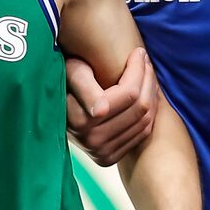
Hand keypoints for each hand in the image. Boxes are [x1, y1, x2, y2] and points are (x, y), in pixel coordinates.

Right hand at [65, 47, 157, 164]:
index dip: (137, 70)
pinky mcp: (108, 158)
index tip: (138, 51)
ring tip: (146, 74)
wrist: (57, 110)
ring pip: (145, 120)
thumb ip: (83, 85)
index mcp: (81, 120)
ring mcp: (101, 153)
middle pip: (140, 107)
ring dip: (151, 93)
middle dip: (148, 79)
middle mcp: (92, 141)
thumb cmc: (65, 82)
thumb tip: (101, 110)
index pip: (128, 94)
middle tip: (145, 60)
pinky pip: (142, 134)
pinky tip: (145, 95)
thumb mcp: (71, 73)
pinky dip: (149, 113)